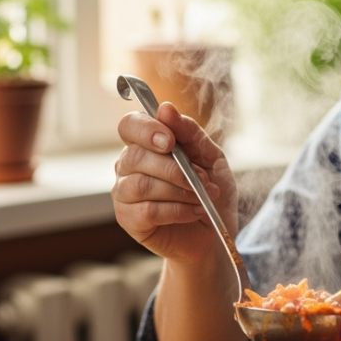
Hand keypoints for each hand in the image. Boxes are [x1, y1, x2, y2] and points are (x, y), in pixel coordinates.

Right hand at [112, 102, 238, 262]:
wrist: (216, 232)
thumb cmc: (211, 191)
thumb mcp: (211, 157)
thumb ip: (190, 132)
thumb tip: (165, 108)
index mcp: (145, 144)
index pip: (129, 125)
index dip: (146, 130)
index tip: (171, 141)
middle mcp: (128, 165)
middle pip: (135, 156)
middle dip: (175, 169)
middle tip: (202, 179)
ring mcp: (124, 193)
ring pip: (141, 184)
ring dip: (179, 191)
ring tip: (201, 198)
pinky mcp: (128, 219)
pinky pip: (147, 210)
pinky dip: (177, 210)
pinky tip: (194, 212)